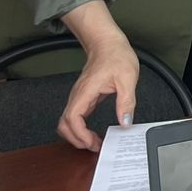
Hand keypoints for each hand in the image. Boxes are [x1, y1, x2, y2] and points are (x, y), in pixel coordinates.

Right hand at [58, 30, 139, 151]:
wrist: (108, 43)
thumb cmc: (116, 56)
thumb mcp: (127, 78)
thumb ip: (126, 101)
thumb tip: (125, 121)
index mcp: (86, 91)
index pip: (73, 118)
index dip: (80, 134)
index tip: (93, 142)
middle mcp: (78, 95)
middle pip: (64, 124)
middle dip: (76, 139)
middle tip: (94, 147)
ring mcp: (79, 97)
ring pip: (68, 122)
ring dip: (77, 135)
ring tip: (94, 143)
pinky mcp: (84, 98)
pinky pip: (76, 117)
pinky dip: (81, 128)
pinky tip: (93, 133)